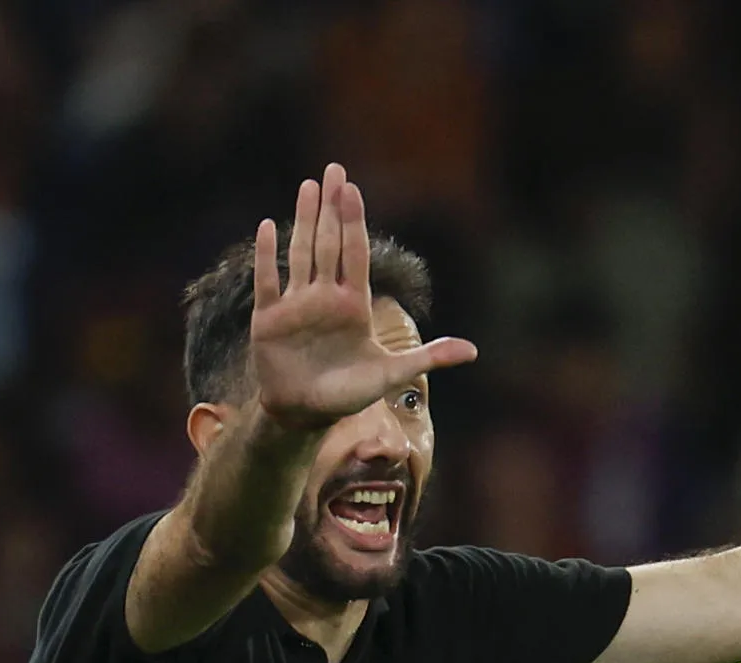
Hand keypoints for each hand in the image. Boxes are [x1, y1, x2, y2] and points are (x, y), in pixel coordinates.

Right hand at [250, 163, 476, 428]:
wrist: (305, 413)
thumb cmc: (349, 394)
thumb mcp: (392, 374)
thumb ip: (429, 357)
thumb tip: (474, 351)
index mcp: (354, 304)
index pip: (355, 254)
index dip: (354, 222)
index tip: (353, 190)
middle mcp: (325, 297)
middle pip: (329, 243)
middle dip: (332, 207)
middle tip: (334, 170)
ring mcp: (296, 304)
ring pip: (301, 253)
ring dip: (304, 220)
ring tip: (308, 186)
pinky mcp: (269, 318)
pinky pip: (268, 281)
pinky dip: (267, 256)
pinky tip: (268, 227)